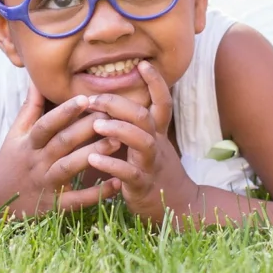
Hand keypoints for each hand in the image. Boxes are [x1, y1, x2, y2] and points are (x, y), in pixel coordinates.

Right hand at [0, 84, 119, 216]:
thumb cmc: (10, 161)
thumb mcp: (15, 134)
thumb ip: (30, 107)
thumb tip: (38, 78)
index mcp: (28, 143)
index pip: (46, 125)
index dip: (64, 112)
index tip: (85, 98)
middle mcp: (36, 162)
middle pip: (62, 143)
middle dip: (86, 129)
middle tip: (111, 115)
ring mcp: (45, 184)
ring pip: (69, 168)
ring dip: (93, 155)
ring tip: (117, 142)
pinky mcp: (53, 206)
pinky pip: (77, 200)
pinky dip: (97, 194)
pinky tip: (117, 183)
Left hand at [85, 61, 196, 221]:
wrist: (178, 207)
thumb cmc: (154, 171)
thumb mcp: (149, 145)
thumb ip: (133, 127)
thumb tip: (108, 105)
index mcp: (156, 134)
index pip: (162, 103)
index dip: (156, 84)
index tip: (143, 64)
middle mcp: (156, 145)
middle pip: (144, 117)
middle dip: (119, 105)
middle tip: (94, 99)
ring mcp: (151, 165)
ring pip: (142, 141)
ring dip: (118, 130)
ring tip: (96, 124)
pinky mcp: (143, 186)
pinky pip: (130, 173)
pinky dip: (112, 164)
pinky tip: (94, 158)